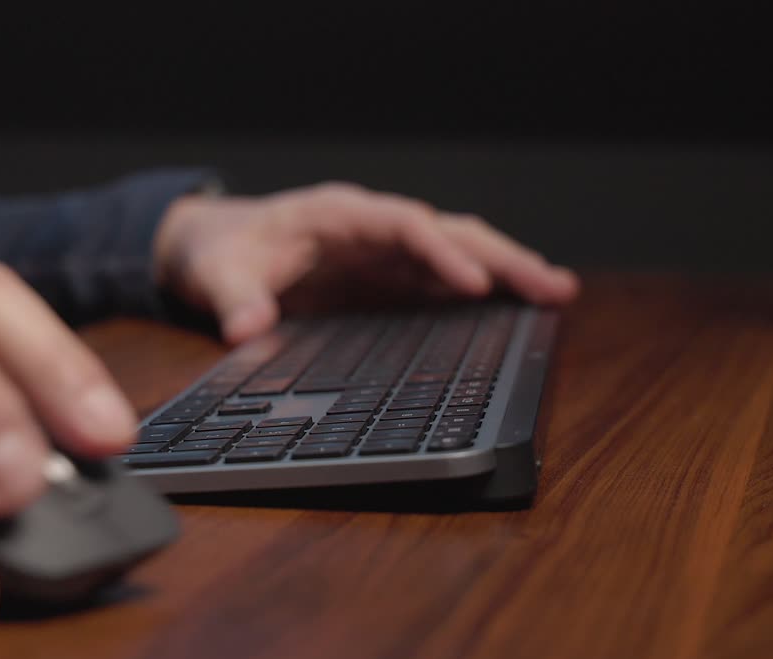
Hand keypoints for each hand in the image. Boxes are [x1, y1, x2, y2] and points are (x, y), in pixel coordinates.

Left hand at [154, 182, 578, 342]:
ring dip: (506, 271)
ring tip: (558, 294)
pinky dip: (483, 291)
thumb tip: (248, 329)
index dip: (439, 250)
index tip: (471, 281)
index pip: (402, 224)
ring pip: (458, 252)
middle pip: (448, 232)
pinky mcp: (387, 278)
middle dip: (500, 258)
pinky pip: (443, 280)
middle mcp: (372, 227)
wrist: (214, 247)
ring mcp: (384, 252)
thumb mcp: (215, 275)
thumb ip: (233, 300)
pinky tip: (519, 310)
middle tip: (552, 287)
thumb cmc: (219, 253)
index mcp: (336, 214)